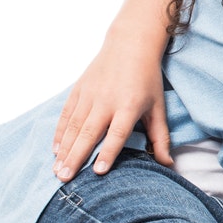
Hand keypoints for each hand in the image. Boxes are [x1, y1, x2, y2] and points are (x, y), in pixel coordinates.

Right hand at [52, 38, 171, 179]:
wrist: (130, 45)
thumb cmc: (147, 79)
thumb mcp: (158, 107)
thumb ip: (160, 136)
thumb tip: (167, 164)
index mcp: (129, 105)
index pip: (117, 133)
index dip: (108, 152)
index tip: (98, 172)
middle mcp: (106, 101)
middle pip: (88, 133)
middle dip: (76, 157)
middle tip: (65, 178)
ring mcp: (90, 94)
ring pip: (73, 126)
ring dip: (64, 149)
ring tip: (58, 170)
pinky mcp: (79, 89)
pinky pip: (66, 114)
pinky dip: (59, 133)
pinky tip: (55, 149)